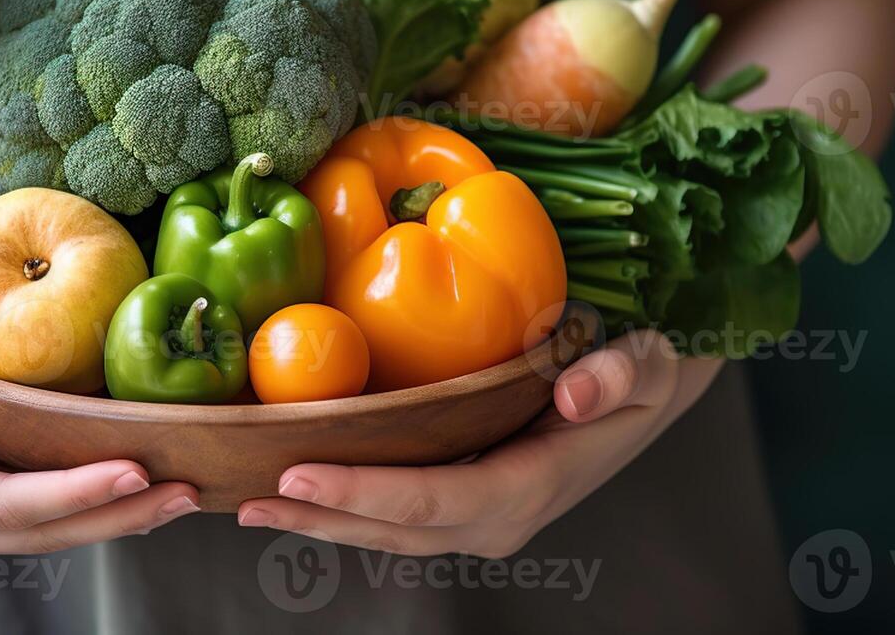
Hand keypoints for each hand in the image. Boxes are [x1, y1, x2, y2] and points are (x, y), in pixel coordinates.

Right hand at [0, 308, 200, 555]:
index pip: (1, 503)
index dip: (68, 495)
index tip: (131, 471)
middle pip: (41, 532)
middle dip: (117, 516)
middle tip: (188, 490)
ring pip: (54, 531)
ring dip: (121, 516)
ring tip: (187, 491)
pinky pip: (52, 512)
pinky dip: (103, 502)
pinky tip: (152, 483)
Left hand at [235, 329, 708, 557]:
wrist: (642, 399)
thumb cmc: (636, 373)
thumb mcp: (647, 363)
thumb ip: (621, 373)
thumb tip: (577, 391)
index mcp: (532, 485)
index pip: (438, 499)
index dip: (367, 492)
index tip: (304, 473)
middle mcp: (498, 517)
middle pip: (397, 526)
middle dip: (323, 517)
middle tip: (252, 494)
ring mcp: (476, 517)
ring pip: (386, 531)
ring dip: (318, 524)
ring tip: (248, 504)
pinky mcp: (459, 504)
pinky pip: (390, 516)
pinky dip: (337, 511)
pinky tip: (284, 494)